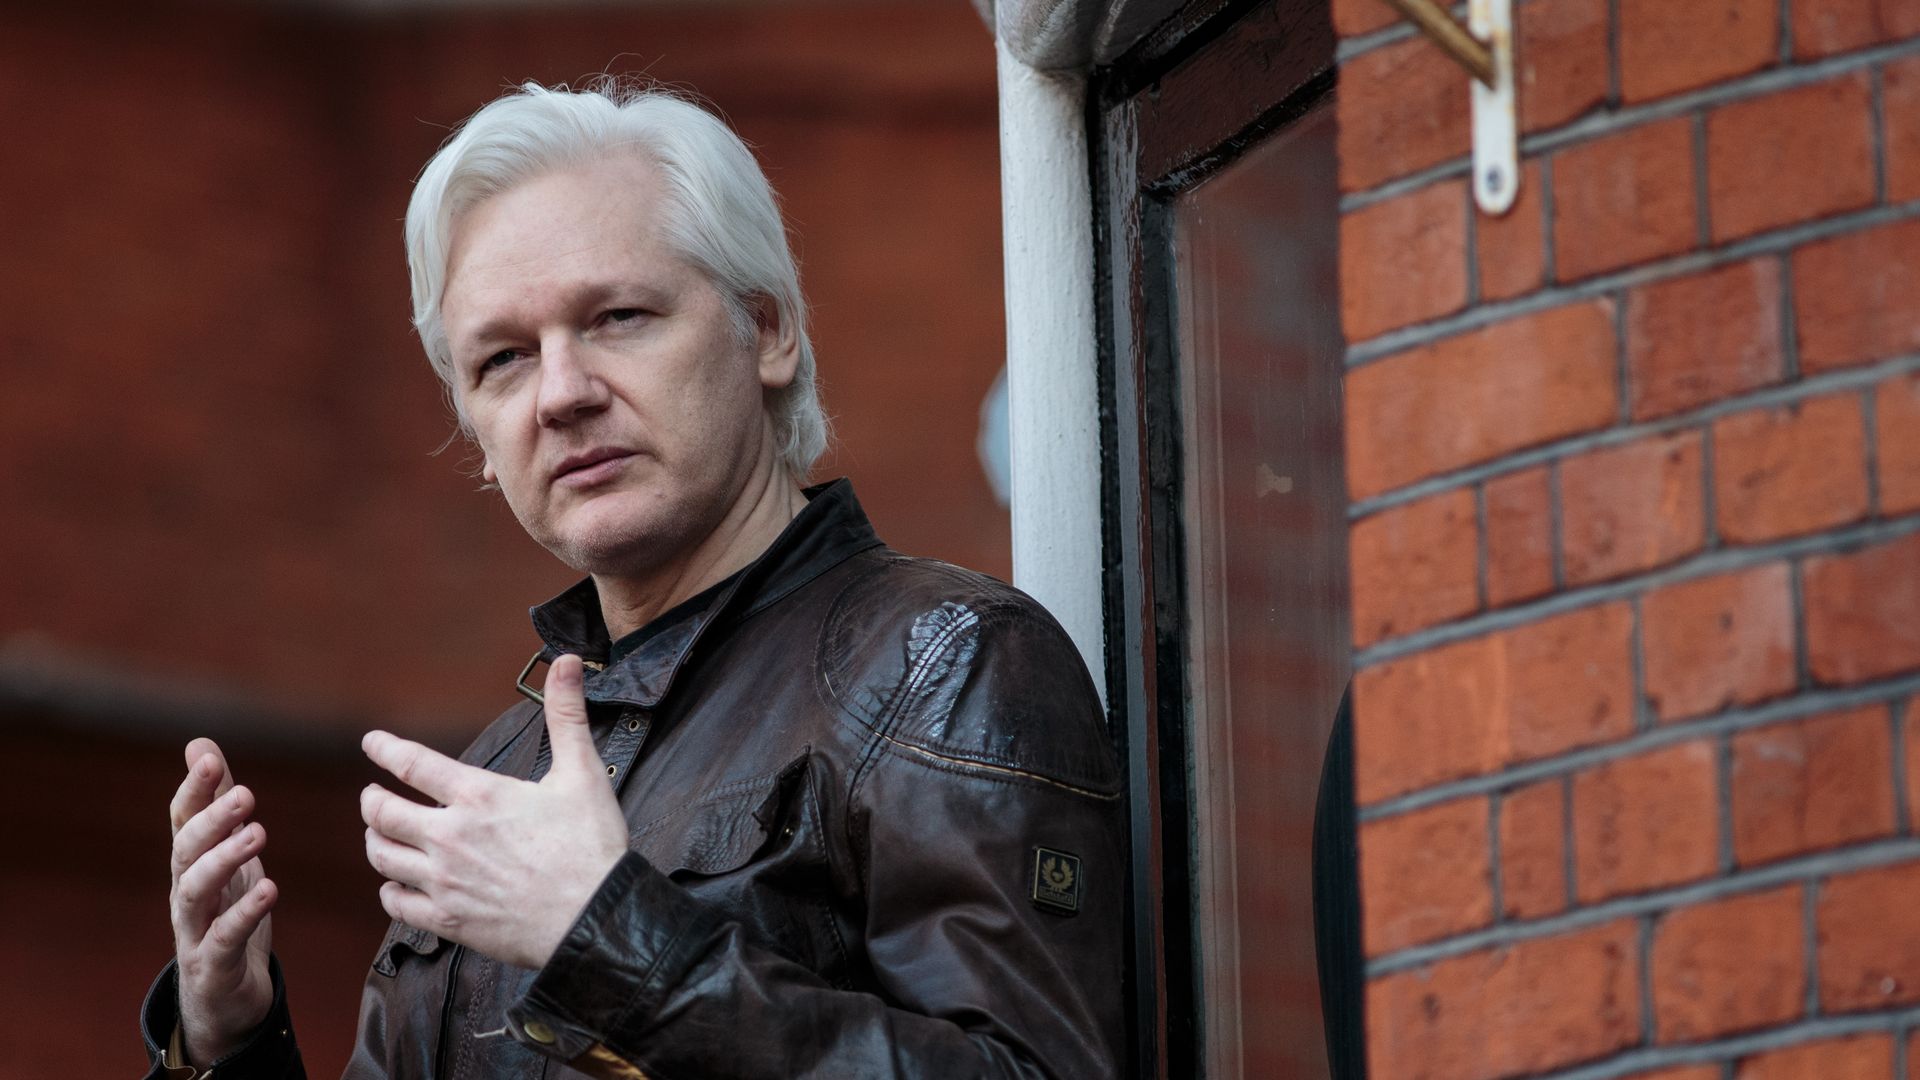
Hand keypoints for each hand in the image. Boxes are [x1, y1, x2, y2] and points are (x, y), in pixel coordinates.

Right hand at [168, 738, 277, 1065]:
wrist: (222, 998)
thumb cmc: (224, 914)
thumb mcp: (225, 854)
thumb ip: (214, 802)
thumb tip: (199, 744)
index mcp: (191, 863)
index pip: (182, 819)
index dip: (193, 788)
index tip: (209, 757)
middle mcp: (186, 892)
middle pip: (185, 850)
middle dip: (211, 819)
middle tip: (246, 794)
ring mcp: (194, 929)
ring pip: (196, 890)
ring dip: (224, 859)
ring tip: (258, 833)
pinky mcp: (213, 964)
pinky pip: (224, 937)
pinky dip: (244, 913)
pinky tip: (270, 890)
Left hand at [361, 654, 629, 968]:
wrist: (594, 919)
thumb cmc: (592, 847)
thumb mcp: (583, 773)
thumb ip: (567, 715)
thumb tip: (569, 662)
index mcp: (479, 796)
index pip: (412, 763)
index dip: (385, 748)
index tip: (371, 742)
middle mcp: (450, 836)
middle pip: (382, 813)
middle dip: (371, 799)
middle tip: (371, 795)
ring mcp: (444, 881)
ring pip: (382, 857)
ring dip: (375, 841)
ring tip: (379, 834)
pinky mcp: (447, 919)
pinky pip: (395, 903)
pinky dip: (389, 890)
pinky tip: (396, 884)